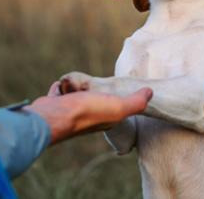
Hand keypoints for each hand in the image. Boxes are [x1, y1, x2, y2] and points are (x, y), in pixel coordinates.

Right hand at [24, 81, 151, 144]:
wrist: (53, 116)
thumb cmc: (86, 112)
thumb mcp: (118, 107)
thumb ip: (136, 102)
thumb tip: (150, 92)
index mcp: (105, 119)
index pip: (114, 107)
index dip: (117, 98)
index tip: (118, 89)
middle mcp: (88, 117)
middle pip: (93, 98)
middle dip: (93, 90)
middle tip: (93, 86)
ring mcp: (70, 111)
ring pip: (76, 94)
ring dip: (75, 87)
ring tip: (76, 85)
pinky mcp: (54, 104)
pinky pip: (59, 91)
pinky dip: (60, 88)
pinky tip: (61, 86)